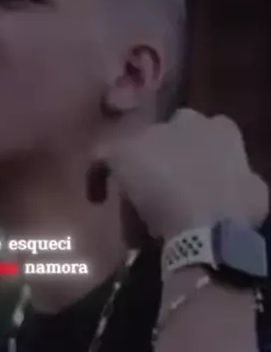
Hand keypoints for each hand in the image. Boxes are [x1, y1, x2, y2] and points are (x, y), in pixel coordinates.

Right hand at [107, 108, 268, 240]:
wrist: (207, 226)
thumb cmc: (162, 182)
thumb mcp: (120, 157)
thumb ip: (105, 150)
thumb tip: (98, 158)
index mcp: (191, 118)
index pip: (156, 132)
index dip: (134, 158)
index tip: (121, 184)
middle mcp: (223, 134)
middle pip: (180, 156)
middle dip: (158, 178)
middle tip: (137, 208)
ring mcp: (243, 168)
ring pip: (200, 181)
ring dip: (178, 198)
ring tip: (157, 228)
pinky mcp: (254, 200)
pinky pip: (218, 208)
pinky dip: (202, 217)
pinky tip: (187, 233)